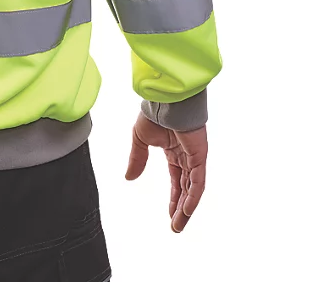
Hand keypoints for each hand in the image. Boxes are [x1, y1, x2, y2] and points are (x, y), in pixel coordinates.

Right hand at [125, 113, 206, 232]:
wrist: (165, 100)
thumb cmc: (154, 113)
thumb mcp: (140, 140)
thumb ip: (137, 159)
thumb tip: (128, 178)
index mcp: (174, 152)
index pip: (176, 180)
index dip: (174, 198)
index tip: (170, 215)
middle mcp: (186, 157)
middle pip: (186, 188)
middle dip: (180, 208)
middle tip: (176, 227)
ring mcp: (194, 157)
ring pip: (192, 189)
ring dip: (186, 208)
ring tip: (178, 225)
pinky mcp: (199, 157)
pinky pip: (198, 182)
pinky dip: (193, 196)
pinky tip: (186, 210)